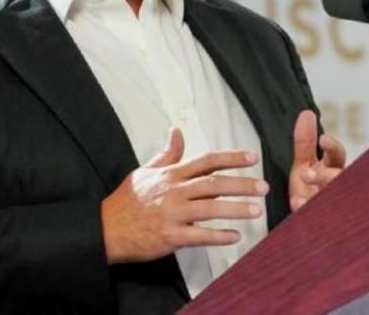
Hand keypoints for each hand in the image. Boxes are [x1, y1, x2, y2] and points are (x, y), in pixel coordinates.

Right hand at [99, 127, 268, 263]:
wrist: (105, 228)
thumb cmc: (127, 200)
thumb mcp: (146, 171)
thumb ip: (168, 154)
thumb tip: (176, 131)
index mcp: (172, 174)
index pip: (207, 161)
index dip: (231, 157)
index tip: (252, 157)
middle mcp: (174, 191)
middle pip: (214, 183)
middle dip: (241, 184)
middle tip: (263, 187)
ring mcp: (172, 214)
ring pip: (210, 208)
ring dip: (236, 209)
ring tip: (256, 210)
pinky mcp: (169, 236)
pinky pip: (198, 236)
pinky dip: (218, 236)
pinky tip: (235, 237)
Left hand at [289, 109, 345, 210]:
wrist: (303, 220)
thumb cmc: (308, 188)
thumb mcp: (303, 163)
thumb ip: (305, 142)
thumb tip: (307, 114)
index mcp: (333, 168)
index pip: (338, 155)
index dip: (332, 147)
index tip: (322, 139)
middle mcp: (336, 186)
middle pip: (339, 179)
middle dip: (325, 176)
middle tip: (307, 172)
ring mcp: (331, 203)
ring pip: (333, 199)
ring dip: (317, 195)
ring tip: (300, 193)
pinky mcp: (324, 219)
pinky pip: (320, 216)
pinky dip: (308, 210)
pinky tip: (297, 205)